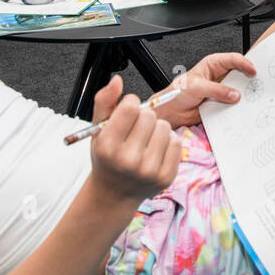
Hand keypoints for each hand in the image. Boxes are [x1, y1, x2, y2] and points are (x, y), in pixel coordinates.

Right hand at [87, 75, 178, 204]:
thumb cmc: (106, 158)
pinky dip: (167, 143)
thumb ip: (104, 101)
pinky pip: (177, 142)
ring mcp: (149, 170)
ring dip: (156, 129)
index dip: (130, 104)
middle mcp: (128, 161)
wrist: (114, 193)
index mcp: (107, 147)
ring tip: (144, 141)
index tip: (127, 112)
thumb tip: (117, 80)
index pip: (131, 107)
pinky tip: (154, 151)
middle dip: (143, 117)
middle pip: (150, 115)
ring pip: (165, 127)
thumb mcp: (97, 130)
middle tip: (135, 131)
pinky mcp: (166, 177)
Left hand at [155, 53, 257, 127]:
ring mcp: (221, 89)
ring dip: (244, 93)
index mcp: (212, 64)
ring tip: (252, 97)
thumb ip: (217, 90)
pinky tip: (242, 107)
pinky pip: (234, 103)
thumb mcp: (197, 87)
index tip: (253, 72)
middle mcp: (219, 76)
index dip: (245, 64)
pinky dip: (238, 105)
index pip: (233, 59)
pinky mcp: (222, 102)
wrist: (172, 111)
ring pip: (238, 89)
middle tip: (257, 85)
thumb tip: (233, 94)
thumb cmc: (178, 93)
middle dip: (248, 79)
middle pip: (239, 74)